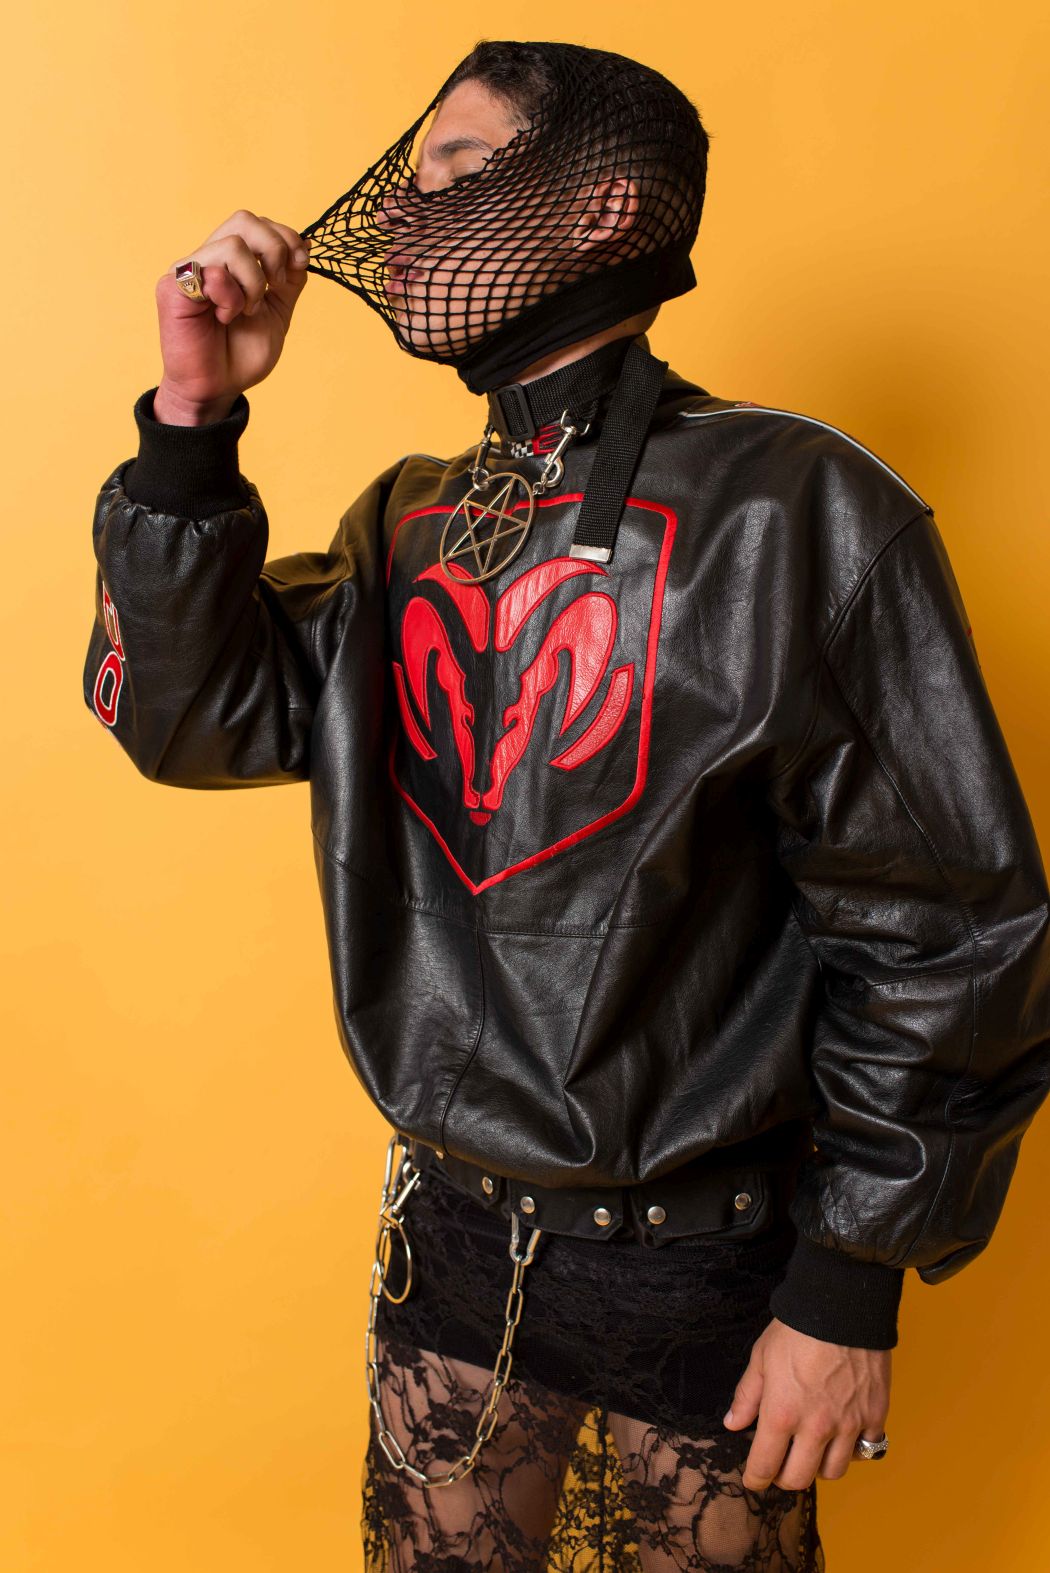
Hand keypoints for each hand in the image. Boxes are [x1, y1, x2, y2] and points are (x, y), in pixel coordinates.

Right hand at [152, 209, 312, 423]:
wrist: (218, 389)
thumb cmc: (241, 355)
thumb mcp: (278, 312)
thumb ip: (289, 280)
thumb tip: (304, 243)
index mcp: (231, 262)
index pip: (257, 224)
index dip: (285, 238)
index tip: (299, 265)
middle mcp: (208, 258)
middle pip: (244, 220)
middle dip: (274, 251)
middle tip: (274, 287)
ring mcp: (189, 270)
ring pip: (233, 245)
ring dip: (253, 283)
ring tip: (246, 311)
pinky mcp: (173, 287)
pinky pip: (212, 273)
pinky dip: (231, 297)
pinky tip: (225, 317)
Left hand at [723, 1317, 890, 1490]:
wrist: (843, 1305)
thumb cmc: (797, 1328)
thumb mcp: (761, 1357)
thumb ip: (748, 1396)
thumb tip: (733, 1424)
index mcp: (782, 1414)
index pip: (764, 1467)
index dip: (755, 1479)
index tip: (753, 1480)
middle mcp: (816, 1427)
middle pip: (799, 1479)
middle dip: (784, 1478)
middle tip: (780, 1465)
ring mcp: (849, 1424)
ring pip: (833, 1472)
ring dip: (818, 1466)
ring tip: (811, 1450)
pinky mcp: (875, 1415)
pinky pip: (866, 1450)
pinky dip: (852, 1450)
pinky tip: (842, 1435)